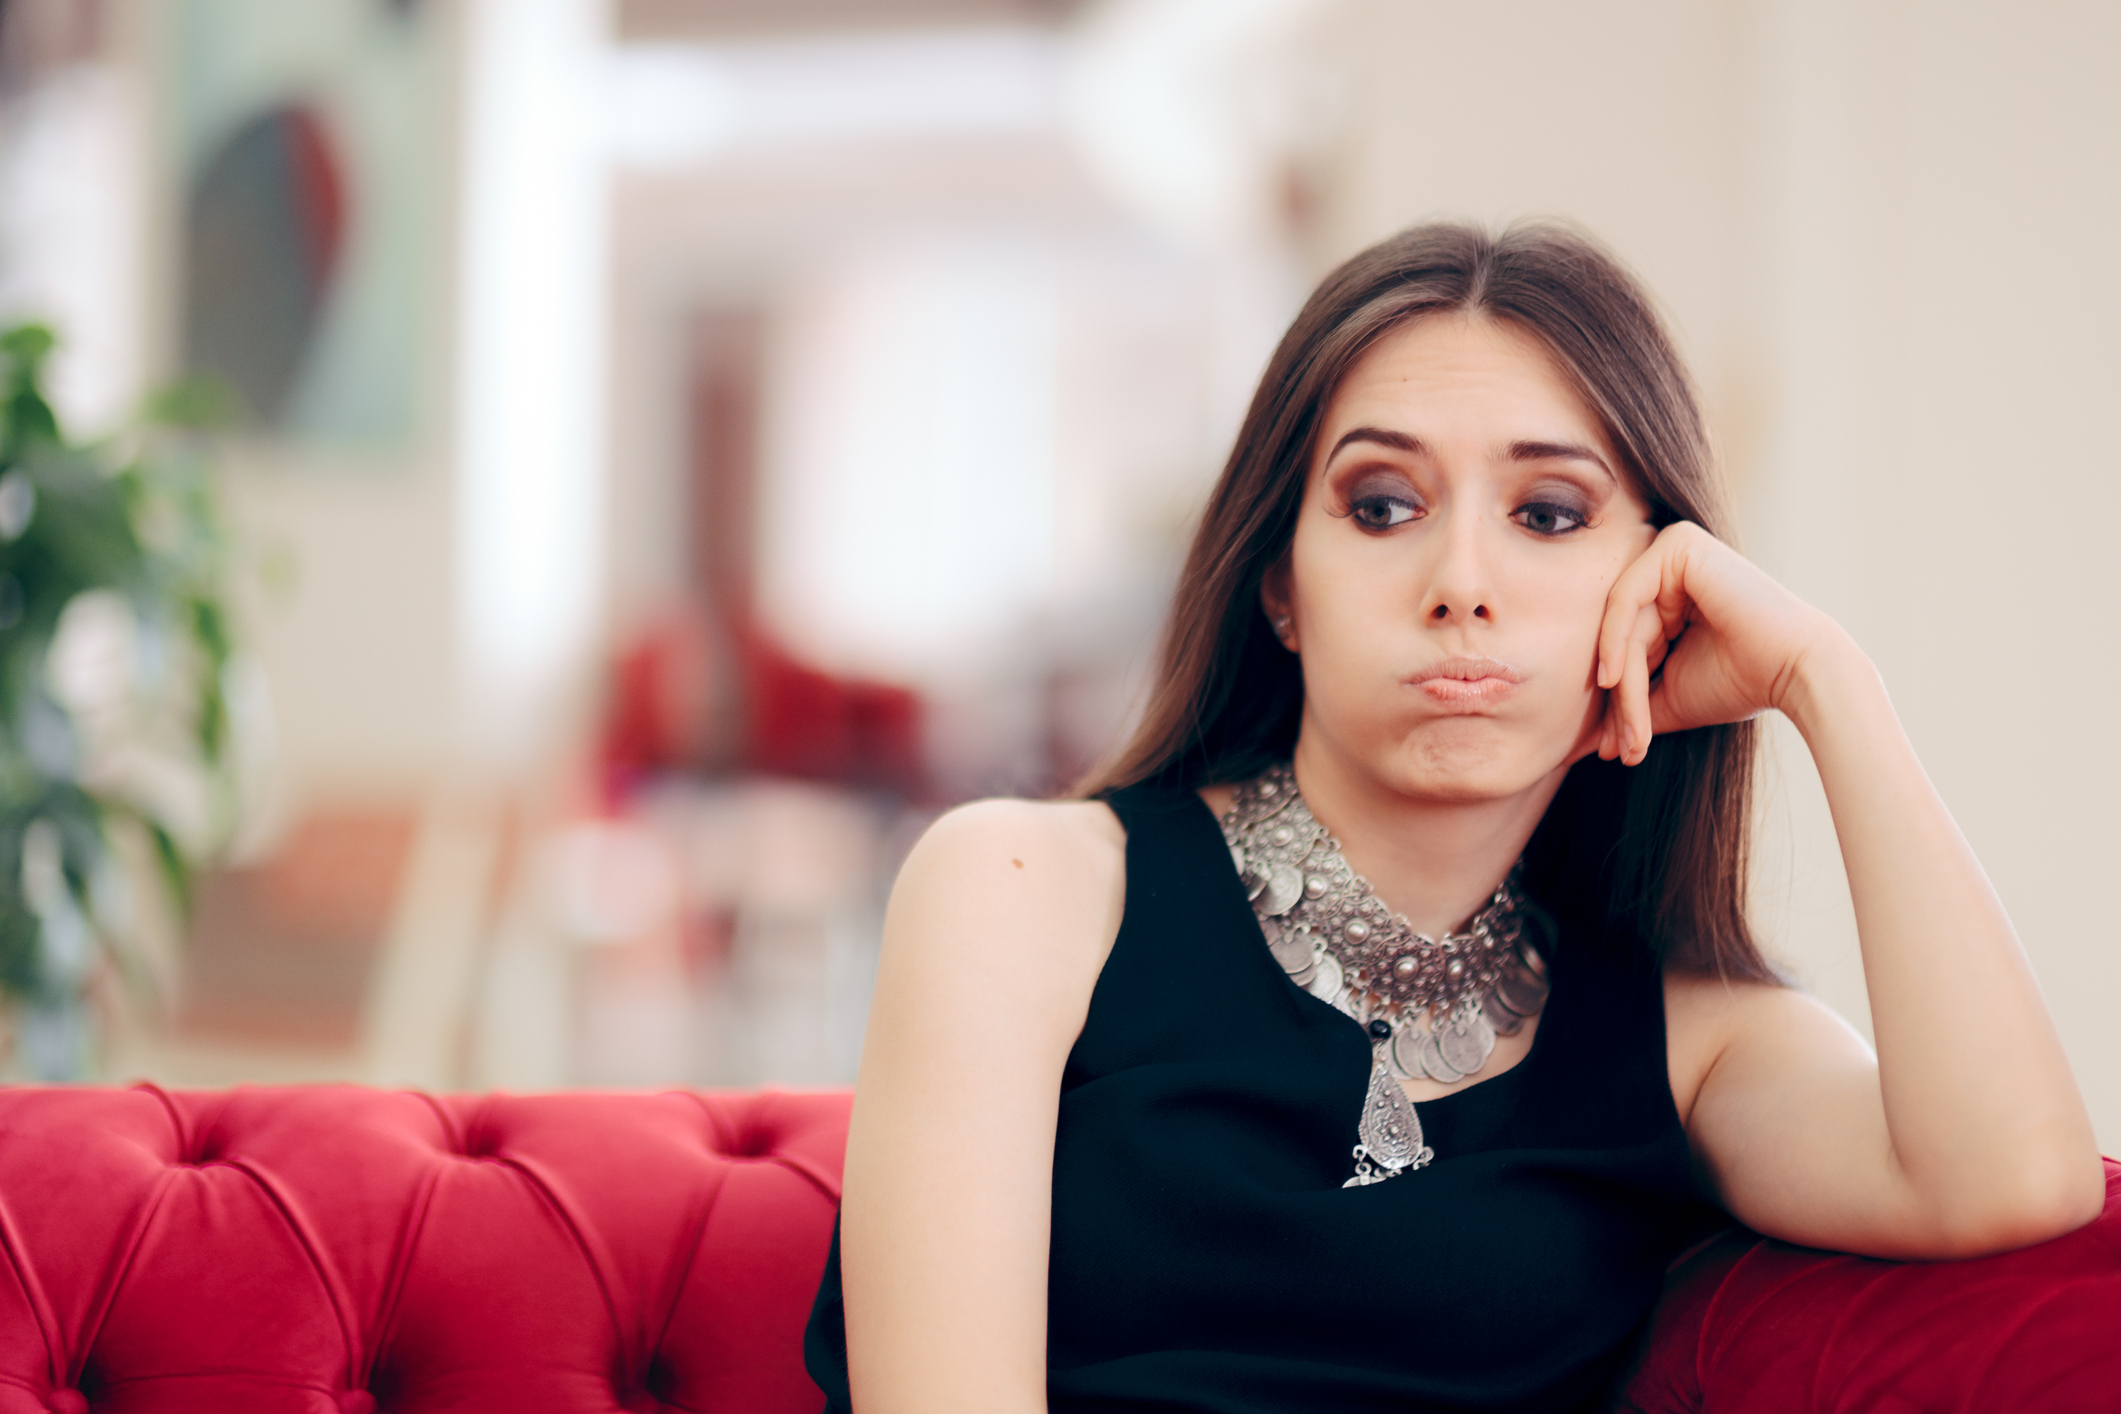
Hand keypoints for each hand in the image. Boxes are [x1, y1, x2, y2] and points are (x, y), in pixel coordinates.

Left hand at [1591, 522, 1838, 765]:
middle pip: (1621, 635)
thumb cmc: (1741, 684)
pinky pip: (1626, 598)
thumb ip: (1627, 708)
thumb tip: (1582, 745)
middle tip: (1621, 747)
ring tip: (1631, 731)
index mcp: (1669, 594)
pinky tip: (1614, 680)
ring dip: (1623, 684)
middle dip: (1620, 697)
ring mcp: (1674, 550)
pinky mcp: (1679, 545)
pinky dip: (1616, 643)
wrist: (1797, 674)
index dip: (1617, 697)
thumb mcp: (1669, 697)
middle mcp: (1670, 567)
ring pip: (1621, 624)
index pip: (1625, 644)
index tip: (1611, 747)